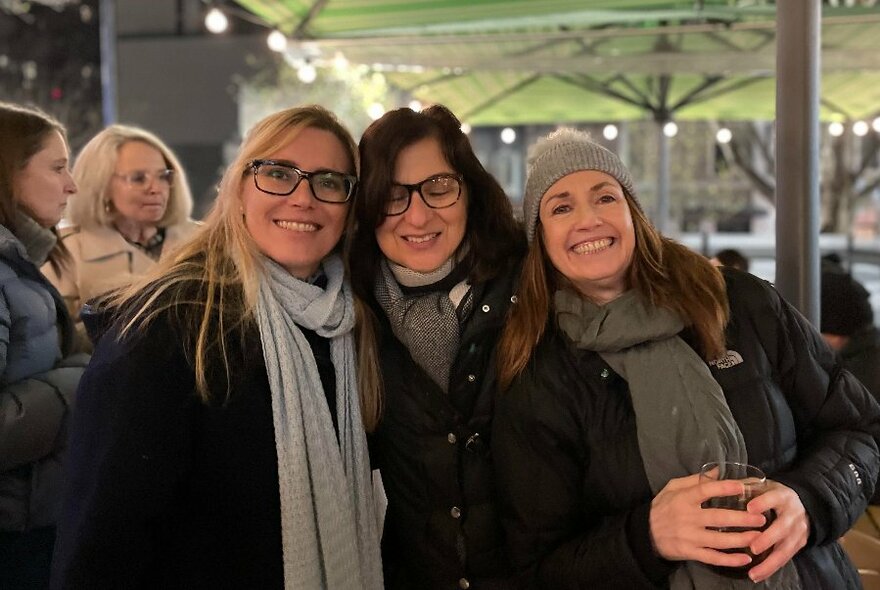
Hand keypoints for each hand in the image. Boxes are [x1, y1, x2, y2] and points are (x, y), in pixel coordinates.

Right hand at [650, 472, 766, 566]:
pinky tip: (745, 559)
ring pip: (719, 540)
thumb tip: (718, 470)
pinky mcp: (689, 552)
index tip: (743, 487)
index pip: (705, 491)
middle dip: (742, 519)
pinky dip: (729, 560)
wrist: (645, 532)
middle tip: (761, 518)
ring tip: (759, 537)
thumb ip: (695, 480)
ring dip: (740, 540)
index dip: (724, 488)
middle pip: (718, 518)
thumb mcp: (673, 487)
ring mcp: (689, 537)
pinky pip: (712, 558)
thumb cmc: (662, 507)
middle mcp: (687, 517)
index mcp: (683, 498)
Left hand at [743, 480, 808, 582]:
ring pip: (785, 548)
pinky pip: (786, 558)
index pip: (774, 498)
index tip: (749, 508)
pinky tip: (758, 575)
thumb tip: (720, 483)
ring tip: (753, 573)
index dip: (763, 503)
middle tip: (753, 548)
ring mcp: (798, 530)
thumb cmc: (774, 494)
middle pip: (782, 527)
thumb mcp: (765, 485)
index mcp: (782, 496)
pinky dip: (772, 568)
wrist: (804, 504)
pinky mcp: (799, 543)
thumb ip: (747, 486)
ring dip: (770, 562)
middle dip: (768, 539)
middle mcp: (793, 513)